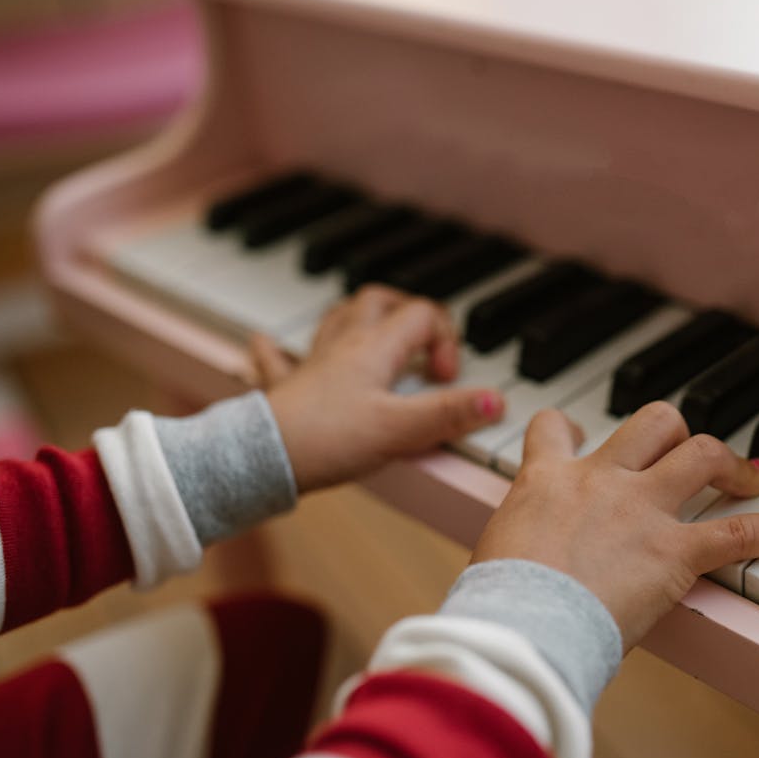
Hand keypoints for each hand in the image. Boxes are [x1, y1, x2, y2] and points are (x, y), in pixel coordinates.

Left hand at [257, 286, 504, 490]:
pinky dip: (277, 349)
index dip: (446, 340)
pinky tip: (265, 343)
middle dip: (406, 309)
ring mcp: (312, 365)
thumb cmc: (326, 439)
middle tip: (423, 338)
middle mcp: (343, 346)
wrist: (262, 457)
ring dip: (357, 316)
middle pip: (377, 301)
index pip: (423, 315)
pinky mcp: (285, 390)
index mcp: (374, 348)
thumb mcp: (401, 431)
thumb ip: (449, 414)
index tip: (447, 378)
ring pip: (335, 319)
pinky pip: (275, 358)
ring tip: (372, 326)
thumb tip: (496, 401)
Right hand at [471, 401, 758, 648]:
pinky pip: (739, 532)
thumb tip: (507, 579)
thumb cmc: (498, 603)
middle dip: (673, 431)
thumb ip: (514, 549)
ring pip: (699, 452)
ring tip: (750, 474)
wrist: (522, 622)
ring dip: (729, 461)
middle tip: (685, 450)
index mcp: (545, 480)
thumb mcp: (492, 559)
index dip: (568, 428)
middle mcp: (599, 479)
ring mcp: (641, 509)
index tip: (576, 435)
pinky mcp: (674, 551)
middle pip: (650, 423)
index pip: (554, 429)